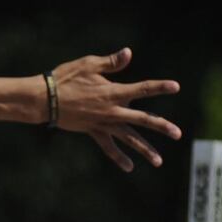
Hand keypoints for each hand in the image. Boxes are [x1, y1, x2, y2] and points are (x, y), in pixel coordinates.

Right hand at [50, 48, 181, 170]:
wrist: (43, 100)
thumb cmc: (64, 79)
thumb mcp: (88, 65)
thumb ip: (111, 63)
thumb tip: (129, 53)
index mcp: (113, 92)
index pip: (142, 89)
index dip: (159, 87)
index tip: (176, 87)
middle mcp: (112, 111)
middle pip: (142, 120)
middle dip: (161, 126)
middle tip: (178, 134)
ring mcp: (103, 123)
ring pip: (128, 138)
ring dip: (144, 149)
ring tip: (158, 161)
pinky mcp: (93, 131)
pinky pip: (108, 146)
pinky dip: (118, 157)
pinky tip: (129, 167)